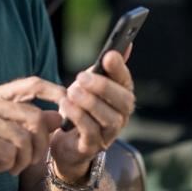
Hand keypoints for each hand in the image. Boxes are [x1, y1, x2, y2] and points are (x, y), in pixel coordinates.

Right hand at [0, 77, 64, 190]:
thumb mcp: (5, 134)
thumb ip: (30, 123)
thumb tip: (59, 116)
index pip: (32, 84)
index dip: (55, 91)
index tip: (69, 107)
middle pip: (35, 118)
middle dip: (41, 145)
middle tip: (33, 160)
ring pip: (25, 139)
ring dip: (24, 160)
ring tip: (12, 166)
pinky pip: (10, 152)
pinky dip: (9, 165)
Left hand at [51, 49, 134, 181]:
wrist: (65, 140)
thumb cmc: (80, 108)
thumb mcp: (89, 85)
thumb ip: (105, 68)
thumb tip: (126, 44)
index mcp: (121, 97)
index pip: (126, 81)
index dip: (120, 69)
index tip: (108, 56)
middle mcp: (121, 116)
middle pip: (124, 101)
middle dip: (103, 87)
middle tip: (81, 77)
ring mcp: (108, 134)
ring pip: (109, 118)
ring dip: (89, 103)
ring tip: (72, 92)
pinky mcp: (92, 147)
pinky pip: (90, 132)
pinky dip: (78, 117)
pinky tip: (66, 105)